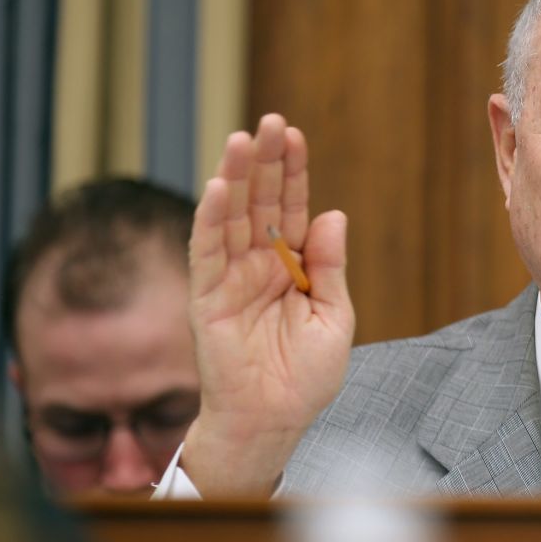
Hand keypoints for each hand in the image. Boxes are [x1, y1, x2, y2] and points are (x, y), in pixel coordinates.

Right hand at [181, 114, 354, 495]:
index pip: (291, 207)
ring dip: (234, 178)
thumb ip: (330, 267)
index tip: (294, 135)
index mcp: (293, 266)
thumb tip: (331, 213)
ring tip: (240, 140)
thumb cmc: (306, 376)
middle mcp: (259, 264)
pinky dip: (210, 219)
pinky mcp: (208, 297)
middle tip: (269, 122)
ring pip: (231, 218)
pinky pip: (206, 252)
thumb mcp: (334, 317)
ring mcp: (231, 277)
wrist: (275, 420)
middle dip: (265, 161)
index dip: (293, 172)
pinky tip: (217, 188)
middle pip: (260, 202)